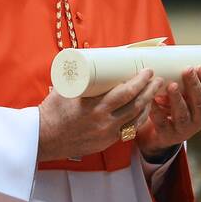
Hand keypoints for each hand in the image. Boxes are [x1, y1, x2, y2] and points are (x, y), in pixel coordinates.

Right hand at [38, 69, 163, 161]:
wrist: (43, 138)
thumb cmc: (51, 112)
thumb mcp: (64, 89)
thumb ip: (78, 76)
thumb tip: (86, 58)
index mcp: (94, 107)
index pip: (125, 93)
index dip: (140, 81)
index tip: (147, 70)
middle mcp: (104, 122)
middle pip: (136, 105)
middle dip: (150, 91)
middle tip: (157, 79)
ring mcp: (106, 135)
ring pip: (136, 120)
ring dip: (148, 104)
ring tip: (154, 92)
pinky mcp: (106, 143)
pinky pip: (128, 130)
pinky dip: (138, 119)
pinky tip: (143, 111)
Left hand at [137, 66, 200, 158]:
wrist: (164, 134)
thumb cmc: (174, 105)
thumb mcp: (182, 92)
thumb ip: (176, 73)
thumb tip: (163, 46)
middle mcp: (198, 118)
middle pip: (199, 102)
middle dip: (194, 85)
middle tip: (187, 70)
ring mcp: (183, 128)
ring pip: (183, 114)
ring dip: (178, 99)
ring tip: (172, 86)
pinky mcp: (167, 134)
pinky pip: (162, 123)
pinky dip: (157, 111)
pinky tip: (152, 100)